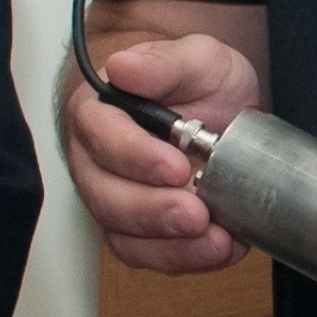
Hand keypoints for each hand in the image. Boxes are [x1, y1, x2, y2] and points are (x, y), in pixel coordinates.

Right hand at [62, 34, 261, 273]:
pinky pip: (149, 256)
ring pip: (123, 234)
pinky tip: (220, 249)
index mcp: (99, 111)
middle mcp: (95, 160)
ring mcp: (114, 199)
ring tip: (216, 241)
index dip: (135, 156)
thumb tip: (123, 67)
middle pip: (105, 196)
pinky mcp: (137, 231)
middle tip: (196, 214)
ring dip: (170, 246)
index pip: (101, 136)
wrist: (218, 111)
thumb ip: (164, 63)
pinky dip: (185, 258)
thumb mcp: (196, 58)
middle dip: (152, 212)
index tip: (176, 167)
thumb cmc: (195, 83)